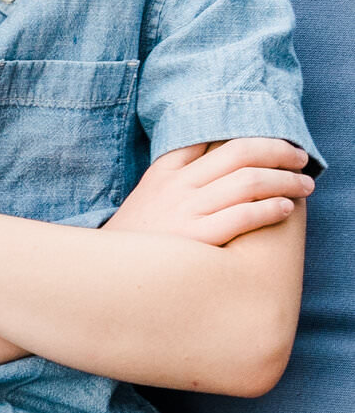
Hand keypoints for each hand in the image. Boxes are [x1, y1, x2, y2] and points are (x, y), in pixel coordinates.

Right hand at [106, 138, 313, 249]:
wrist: (107, 279)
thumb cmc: (136, 242)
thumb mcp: (146, 198)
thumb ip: (174, 175)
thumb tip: (212, 154)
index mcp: (164, 172)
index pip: (208, 136)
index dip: (248, 133)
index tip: (274, 140)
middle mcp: (176, 186)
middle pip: (239, 152)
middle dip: (278, 151)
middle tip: (301, 159)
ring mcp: (186, 211)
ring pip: (248, 181)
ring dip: (285, 180)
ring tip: (304, 186)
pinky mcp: (197, 238)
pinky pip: (243, 215)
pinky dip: (270, 208)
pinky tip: (284, 208)